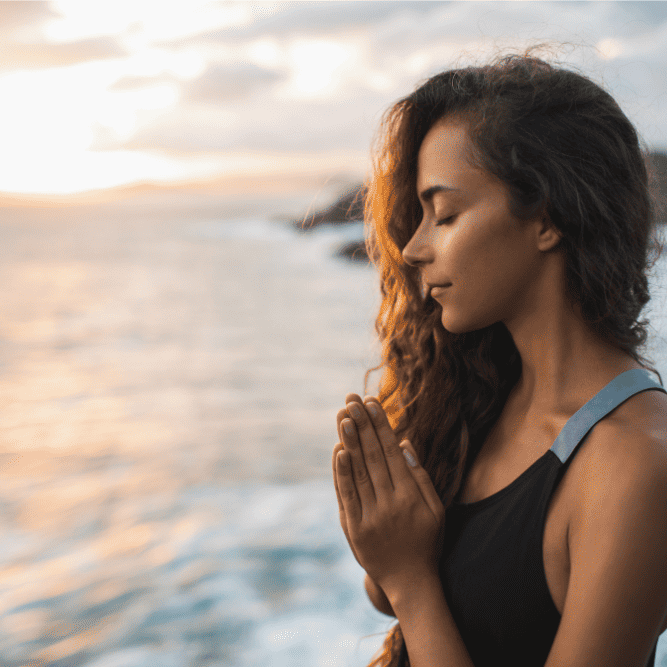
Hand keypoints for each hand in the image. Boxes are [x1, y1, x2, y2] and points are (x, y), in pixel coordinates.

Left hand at [332, 393, 445, 592]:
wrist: (409, 583)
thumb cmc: (427, 542)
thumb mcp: (435, 509)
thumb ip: (420, 476)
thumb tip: (404, 443)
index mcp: (411, 496)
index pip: (392, 452)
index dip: (381, 426)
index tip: (372, 403)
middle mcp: (390, 503)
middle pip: (373, 456)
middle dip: (362, 425)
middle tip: (352, 399)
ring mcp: (370, 516)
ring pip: (358, 472)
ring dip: (350, 441)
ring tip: (343, 416)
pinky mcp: (354, 528)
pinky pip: (346, 495)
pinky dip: (341, 472)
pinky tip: (338, 450)